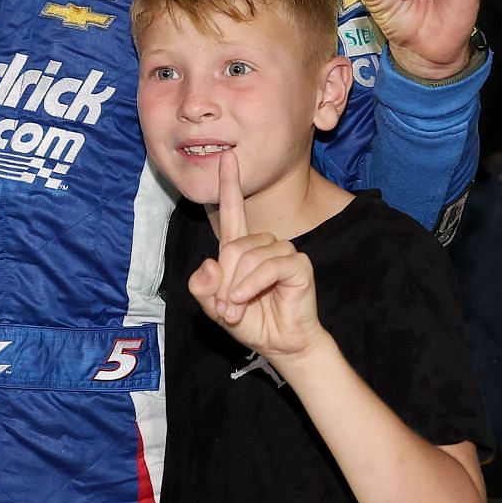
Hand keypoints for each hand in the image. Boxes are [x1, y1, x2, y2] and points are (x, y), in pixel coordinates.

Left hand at [185, 151, 321, 361]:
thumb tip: (210, 263)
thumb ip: (202, 286)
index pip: (233, 210)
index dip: (229, 184)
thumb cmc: (251, 322)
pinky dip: (252, 283)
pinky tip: (245, 299)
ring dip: (237, 286)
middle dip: (224, 280)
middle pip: (232, 246)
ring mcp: (283, 252)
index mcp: (240, 247)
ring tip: (237, 308)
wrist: (280, 345)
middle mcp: (262, 244)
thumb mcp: (214, 306)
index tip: (227, 157)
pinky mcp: (298, 265)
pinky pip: (269, 265)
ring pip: (248, 255)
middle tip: (226, 307)